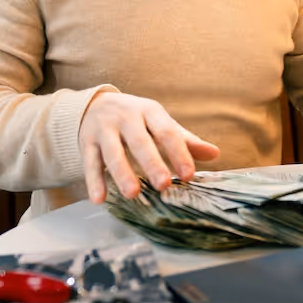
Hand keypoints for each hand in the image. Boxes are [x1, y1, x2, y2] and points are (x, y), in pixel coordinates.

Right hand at [79, 91, 219, 203]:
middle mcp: (126, 117)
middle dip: (152, 163)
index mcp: (150, 111)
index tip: (189, 175)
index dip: (179, 153)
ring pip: (113, 152)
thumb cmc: (136, 119)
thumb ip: (184, 140)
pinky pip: (90, 162)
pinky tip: (99, 199)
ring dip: (122, 173)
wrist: (94, 104)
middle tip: (164, 185)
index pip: (167, 131)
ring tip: (133, 194)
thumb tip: (215, 154)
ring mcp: (104, 128)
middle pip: (140, 141)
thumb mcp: (159, 123)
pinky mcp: (86, 141)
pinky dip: (94, 181)